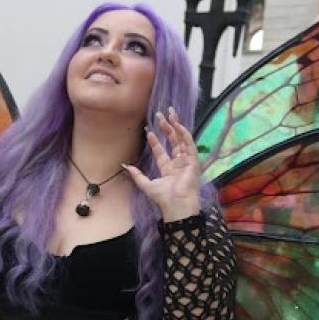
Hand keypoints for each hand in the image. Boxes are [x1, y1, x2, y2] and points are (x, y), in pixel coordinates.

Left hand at [123, 107, 200, 221]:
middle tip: (160, 115)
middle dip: (166, 128)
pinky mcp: (193, 161)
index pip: (161, 152)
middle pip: (172, 142)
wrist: (176, 206)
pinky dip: (184, 134)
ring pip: (181, 140)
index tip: (148, 131)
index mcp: (168, 170)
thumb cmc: (163, 199)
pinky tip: (178, 125)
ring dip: (175, 127)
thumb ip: (136, 175)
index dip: (155, 141)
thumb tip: (124, 165)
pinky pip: (189, 144)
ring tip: (169, 114)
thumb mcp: (146, 185)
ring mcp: (186, 162)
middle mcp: (178, 164)